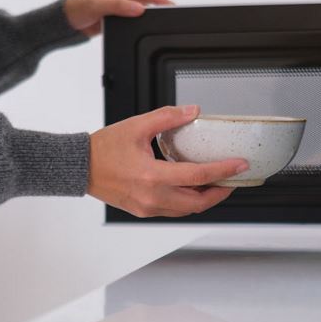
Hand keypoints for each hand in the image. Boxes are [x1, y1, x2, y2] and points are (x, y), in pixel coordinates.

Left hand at [64, 0, 172, 36]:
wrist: (66, 25)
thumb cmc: (75, 10)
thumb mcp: (97, 6)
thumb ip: (118, 7)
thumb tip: (138, 8)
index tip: (167, 3)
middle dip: (154, 4)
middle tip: (168, 11)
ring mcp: (116, 4)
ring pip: (136, 8)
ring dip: (146, 13)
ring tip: (159, 18)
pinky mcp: (114, 15)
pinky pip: (130, 17)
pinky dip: (138, 20)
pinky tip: (144, 25)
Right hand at [88, 105, 247, 217]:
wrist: (80, 167)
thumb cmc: (104, 148)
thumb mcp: (137, 126)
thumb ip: (168, 117)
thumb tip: (193, 111)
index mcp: (152, 176)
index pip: (198, 176)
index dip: (224, 171)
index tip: (240, 165)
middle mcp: (152, 196)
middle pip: (198, 202)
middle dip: (220, 192)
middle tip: (233, 179)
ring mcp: (147, 207)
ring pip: (186, 210)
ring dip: (204, 199)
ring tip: (216, 184)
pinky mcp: (142, 210)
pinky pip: (173, 210)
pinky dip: (187, 201)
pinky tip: (192, 189)